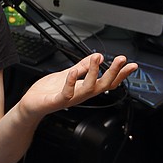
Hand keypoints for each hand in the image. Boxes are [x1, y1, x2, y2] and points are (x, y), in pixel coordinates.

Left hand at [19, 53, 137, 119]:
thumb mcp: (67, 74)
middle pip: (103, 85)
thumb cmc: (47, 92)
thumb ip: (82, 66)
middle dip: (114, 72)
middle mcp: (80, 94)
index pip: (106, 82)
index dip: (120, 74)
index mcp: (84, 88)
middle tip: (121, 60)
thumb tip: (97, 56)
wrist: (30, 105)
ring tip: (97, 59)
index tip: (131, 65)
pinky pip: (67, 94)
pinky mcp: (56, 101)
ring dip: (94, 73)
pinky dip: (71, 82)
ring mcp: (69, 98)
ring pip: (88, 89)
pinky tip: (74, 72)